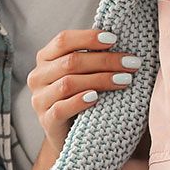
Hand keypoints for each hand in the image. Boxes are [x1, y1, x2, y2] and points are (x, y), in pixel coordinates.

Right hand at [27, 29, 137, 153]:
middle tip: (131, 63)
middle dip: (105, 60)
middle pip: (71, 62)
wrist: (69, 134)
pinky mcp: (46, 120)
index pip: (64, 40)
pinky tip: (97, 98)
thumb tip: (120, 35)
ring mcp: (39, 99)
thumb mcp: (82, 72)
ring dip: (100, 80)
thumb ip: (91, 55)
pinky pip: (62, 108)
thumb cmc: (81, 95)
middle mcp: (38, 76)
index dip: (89, 38)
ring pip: (68, 84)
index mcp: (45, 58)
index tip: (115, 39)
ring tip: (125, 80)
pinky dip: (80, 101)